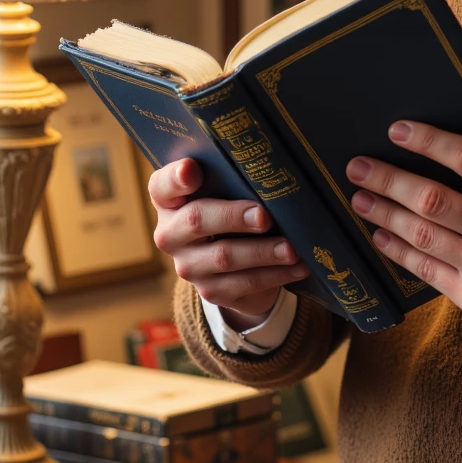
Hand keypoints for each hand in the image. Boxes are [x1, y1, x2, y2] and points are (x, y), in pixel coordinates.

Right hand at [149, 158, 308, 327]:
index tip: (192, 170)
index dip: (176, 177)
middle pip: (196, 220)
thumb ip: (234, 179)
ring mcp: (189, 266)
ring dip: (263, 252)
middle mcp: (171, 233)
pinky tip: (299, 266)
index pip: (163, 185)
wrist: (237, 264)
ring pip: (224, 257)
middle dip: (233, 216)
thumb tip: (273, 171)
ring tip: (292, 248)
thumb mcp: (228, 192)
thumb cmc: (233, 210)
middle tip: (264, 216)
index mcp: (169, 200)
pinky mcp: (211, 291)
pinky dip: (276, 274)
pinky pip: (244, 283)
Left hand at [345, 84, 461, 340]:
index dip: (430, 142)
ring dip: (384, 212)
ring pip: (422, 233)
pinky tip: (378, 234)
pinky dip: (396, 249)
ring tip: (359, 196)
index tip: (397, 131)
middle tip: (357, 165)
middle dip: (390, 179)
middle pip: (433, 198)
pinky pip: (423, 267)